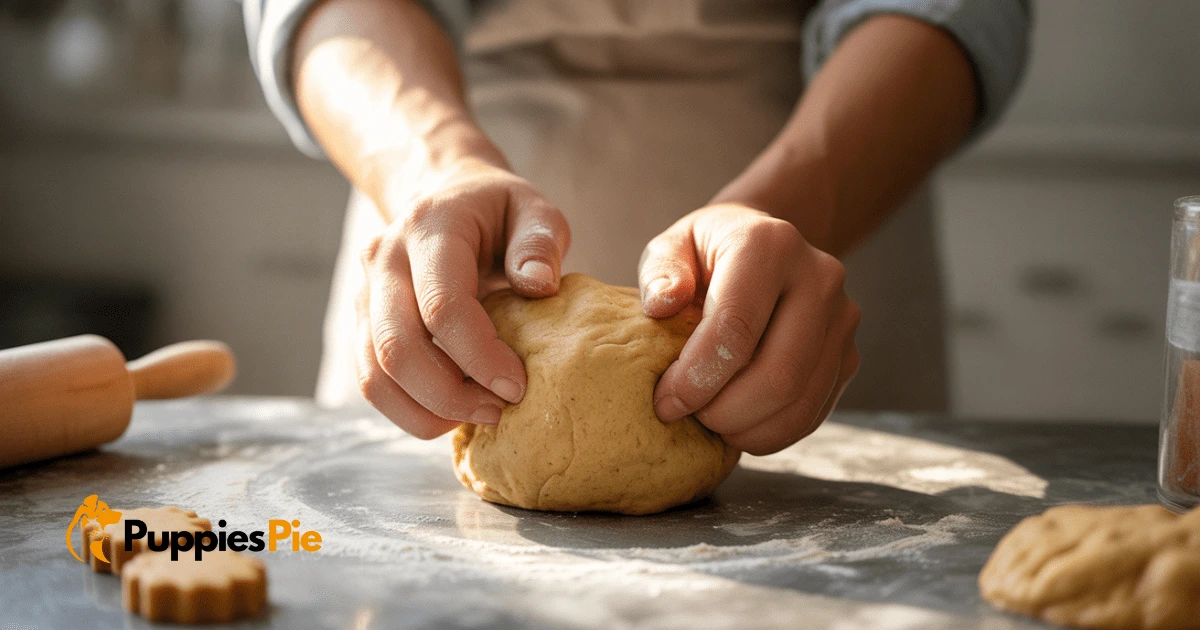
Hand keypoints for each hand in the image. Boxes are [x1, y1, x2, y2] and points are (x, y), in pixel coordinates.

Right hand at [356, 158, 569, 437]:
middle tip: (499, 410)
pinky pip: (372, 382)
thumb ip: (540, 242)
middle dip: (450, 395)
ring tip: (481, 415)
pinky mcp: (363, 324)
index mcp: (430, 229)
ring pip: (375, 375)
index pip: (442, 305)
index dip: (480, 356)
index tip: (518, 385)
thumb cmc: (498, 212)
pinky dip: (411, 411)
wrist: (445, 197)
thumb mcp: (533, 210)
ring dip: (428, 411)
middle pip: (397, 348)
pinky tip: (455, 412)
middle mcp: (385, 260)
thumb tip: (540, 286)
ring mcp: (365, 294)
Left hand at [638, 204, 859, 454]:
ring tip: (711, 423)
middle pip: (778, 373)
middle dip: (726, 413)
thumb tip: (662, 305)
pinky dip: (771, 433)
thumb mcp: (673, 247)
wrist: (766, 248)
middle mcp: (818, 279)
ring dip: (749, 429)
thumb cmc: (708, 254)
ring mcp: (841, 320)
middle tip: (689, 418)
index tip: (666, 404)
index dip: (697, 377)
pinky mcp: (849, 354)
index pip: (736, 326)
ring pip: (800, 401)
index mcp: (770, 246)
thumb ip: (660, 271)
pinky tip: (739, 424)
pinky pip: (814, 412)